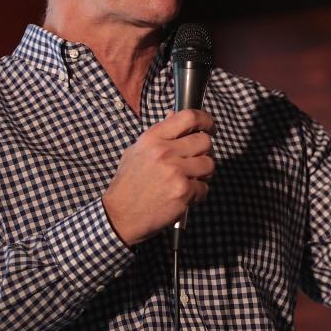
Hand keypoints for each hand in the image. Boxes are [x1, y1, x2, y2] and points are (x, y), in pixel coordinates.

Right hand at [102, 109, 214, 245]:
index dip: (204, 119)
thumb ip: (158, 134)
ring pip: (209, 164)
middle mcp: (165, 152)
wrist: (120, 215)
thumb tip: (174, 115)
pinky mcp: (183, 191)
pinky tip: (184, 195)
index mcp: (153, 139)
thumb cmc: (129, 184)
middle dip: (205, 150)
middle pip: (204, 141)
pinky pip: (204, 187)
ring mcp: (175, 172)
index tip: (209, 126)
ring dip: (204, 172)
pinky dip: (198, 193)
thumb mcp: (136, 151)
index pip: (188, 117)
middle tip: (197, 159)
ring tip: (190, 178)